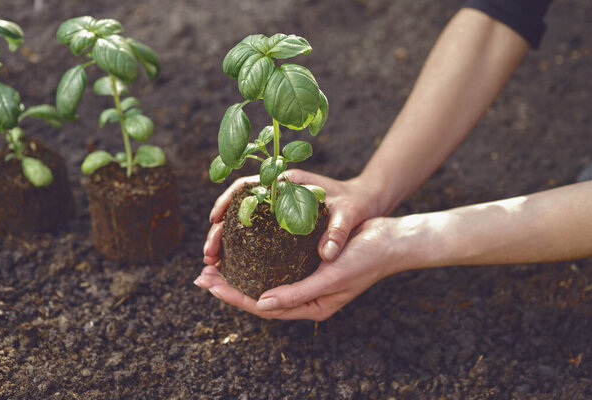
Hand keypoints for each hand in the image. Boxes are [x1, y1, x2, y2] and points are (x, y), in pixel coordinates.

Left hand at [196, 217, 418, 319]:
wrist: (390, 239)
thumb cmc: (365, 259)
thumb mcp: (331, 277)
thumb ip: (297, 294)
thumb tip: (261, 304)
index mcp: (311, 306)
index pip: (264, 307)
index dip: (234, 297)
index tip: (209, 283)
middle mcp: (306, 296)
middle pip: (259, 296)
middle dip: (229, 287)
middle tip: (202, 274)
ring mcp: (307, 279)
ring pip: (265, 281)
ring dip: (240, 274)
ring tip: (215, 264)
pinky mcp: (309, 262)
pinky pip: (276, 265)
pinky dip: (256, 260)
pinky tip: (243, 251)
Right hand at [203, 169, 384, 265]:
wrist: (366, 200)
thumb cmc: (356, 203)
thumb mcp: (348, 214)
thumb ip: (337, 231)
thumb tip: (327, 254)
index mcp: (288, 182)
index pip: (248, 186)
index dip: (227, 201)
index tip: (214, 219)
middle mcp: (278, 193)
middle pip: (238, 207)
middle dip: (219, 229)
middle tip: (208, 254)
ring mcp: (278, 206)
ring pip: (242, 220)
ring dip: (225, 239)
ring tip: (213, 262)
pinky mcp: (282, 220)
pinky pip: (254, 230)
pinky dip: (241, 245)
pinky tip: (233, 262)